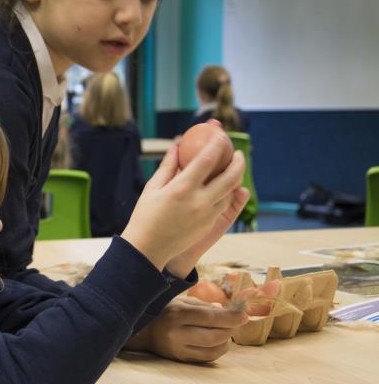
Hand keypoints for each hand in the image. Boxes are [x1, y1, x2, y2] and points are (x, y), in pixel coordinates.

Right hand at [121, 137, 244, 271]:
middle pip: (230, 176)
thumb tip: (177, 146)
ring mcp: (206, 215)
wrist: (148, 249)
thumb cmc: (145, 216)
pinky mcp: (209, 225)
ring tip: (234, 168)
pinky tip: (222, 187)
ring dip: (235, 178)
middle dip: (239, 161)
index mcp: (182, 188)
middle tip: (238, 153)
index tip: (221, 134)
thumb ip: (168, 166)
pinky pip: (223, 205)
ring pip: (230, 192)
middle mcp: (198, 201)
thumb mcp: (152, 188)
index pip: (207, 160)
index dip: (218, 144)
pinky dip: (226, 193)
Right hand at [126, 296, 248, 361]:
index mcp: (177, 314)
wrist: (141, 331)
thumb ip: (205, 306)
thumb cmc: (164, 311)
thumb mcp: (182, 301)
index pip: (210, 317)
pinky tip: (218, 342)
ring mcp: (178, 349)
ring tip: (226, 332)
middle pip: (215, 336)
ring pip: (214, 350)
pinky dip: (218, 350)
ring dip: (226, 341)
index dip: (231, 318)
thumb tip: (228, 312)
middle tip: (236, 322)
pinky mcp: (180, 359)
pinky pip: (207, 358)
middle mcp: (176, 333)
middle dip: (231, 329)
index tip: (244, 316)